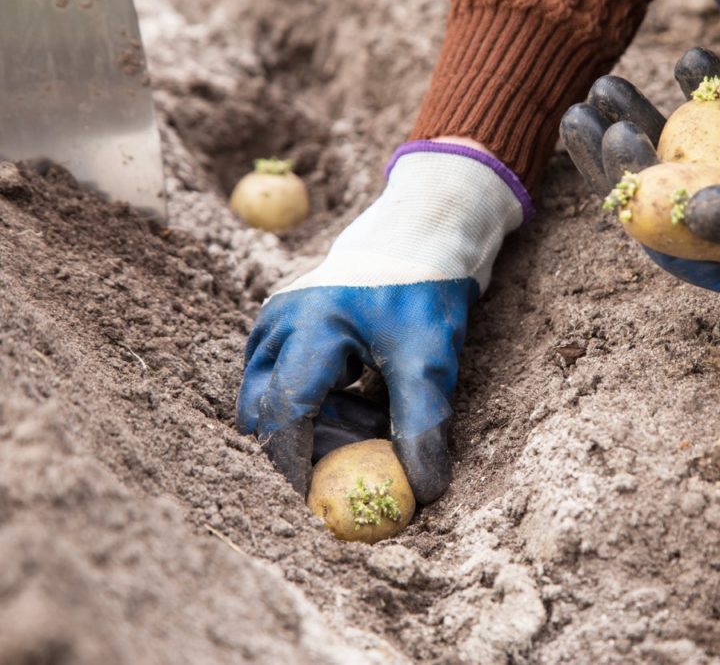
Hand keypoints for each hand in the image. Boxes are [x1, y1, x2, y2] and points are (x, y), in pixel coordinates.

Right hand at [237, 142, 527, 501]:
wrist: (422, 236)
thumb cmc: (425, 291)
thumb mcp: (431, 359)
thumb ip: (422, 425)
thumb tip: (423, 492)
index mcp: (309, 328)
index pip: (284, 415)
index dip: (297, 468)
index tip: (321, 505)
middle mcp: (278, 325)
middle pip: (266, 412)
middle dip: (306, 445)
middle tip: (355, 456)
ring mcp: (274, 324)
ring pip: (274, 400)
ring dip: (314, 424)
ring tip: (370, 411)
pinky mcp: (282, 329)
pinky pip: (285, 382)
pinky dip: (319, 404)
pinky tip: (362, 394)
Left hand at [561, 48, 719, 304]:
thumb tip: (684, 206)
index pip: (665, 233)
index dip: (630, 188)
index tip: (610, 141)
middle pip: (662, 189)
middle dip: (623, 147)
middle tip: (586, 107)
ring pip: (687, 150)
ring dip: (651, 116)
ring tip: (613, 83)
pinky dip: (712, 92)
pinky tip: (690, 63)